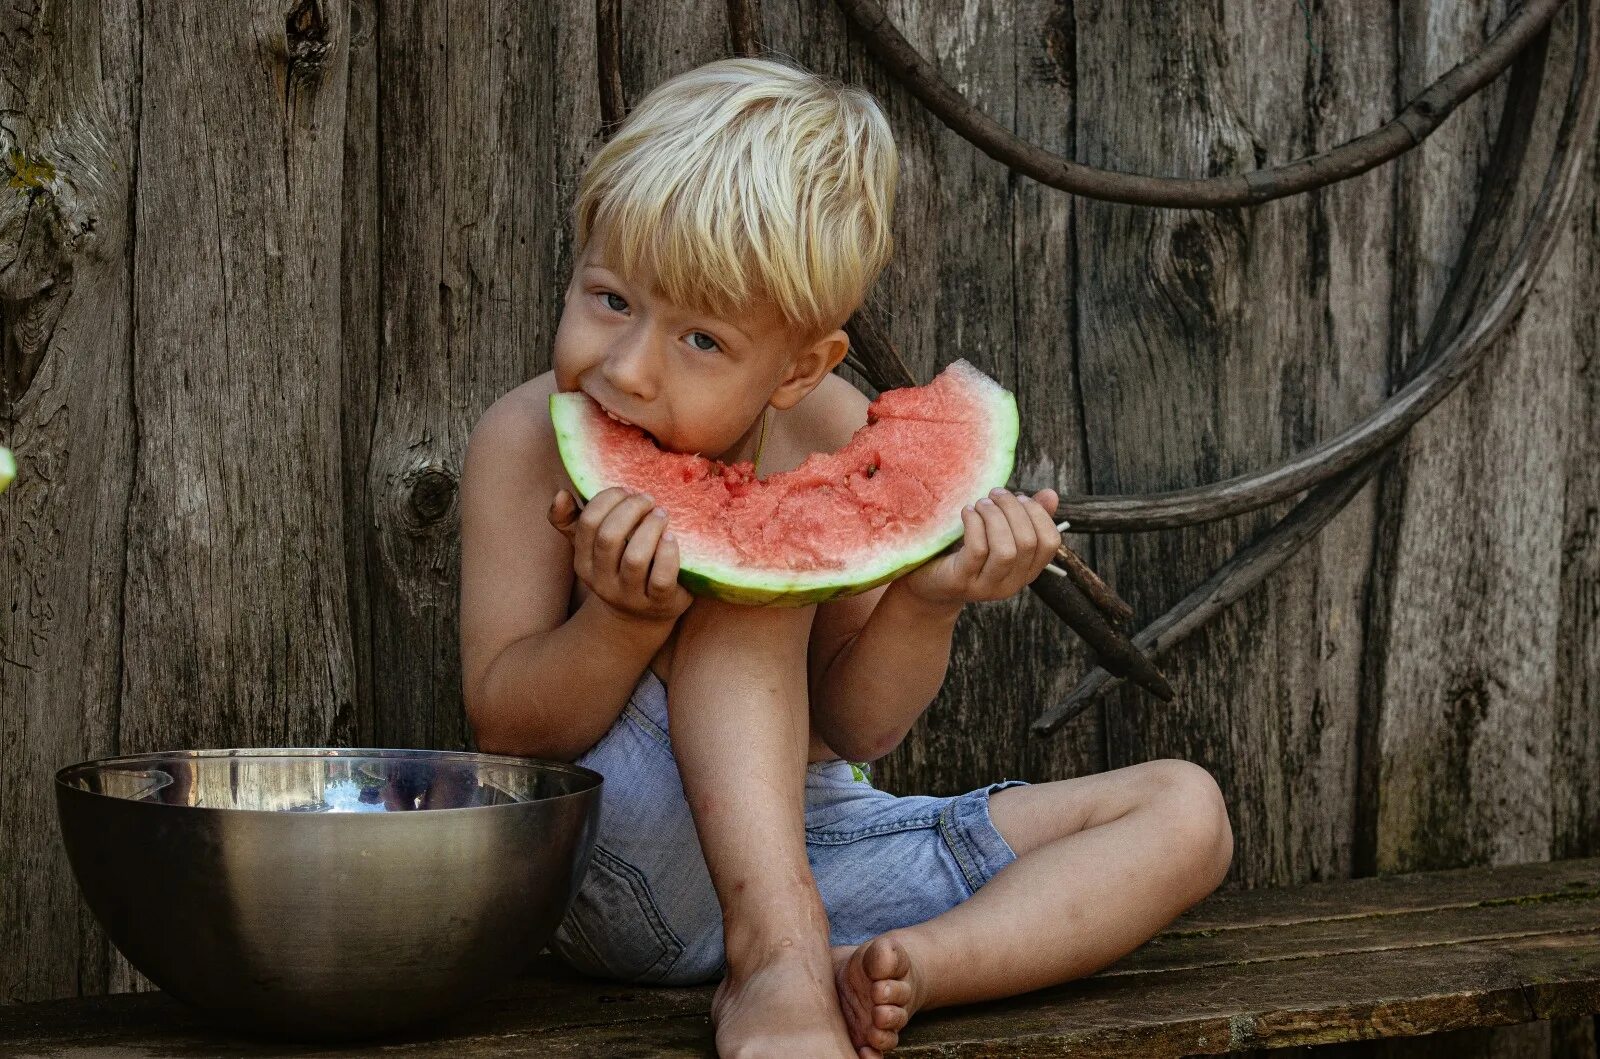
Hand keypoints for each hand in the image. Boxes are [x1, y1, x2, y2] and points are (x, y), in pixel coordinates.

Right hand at [548, 486, 692, 625]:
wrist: (644, 614)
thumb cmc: (619, 567)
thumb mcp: (594, 547)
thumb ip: (572, 520)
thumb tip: (561, 494)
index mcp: (583, 563)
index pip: (588, 523)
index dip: (608, 499)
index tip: (627, 490)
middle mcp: (602, 582)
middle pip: (609, 538)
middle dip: (631, 510)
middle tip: (648, 499)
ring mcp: (630, 595)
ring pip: (635, 558)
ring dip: (650, 528)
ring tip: (661, 514)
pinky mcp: (658, 603)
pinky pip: (662, 578)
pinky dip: (668, 554)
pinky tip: (671, 538)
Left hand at [899, 487, 1061, 607]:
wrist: (929, 582)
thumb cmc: (967, 552)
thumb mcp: (998, 533)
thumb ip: (1025, 516)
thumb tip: (1051, 495)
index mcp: (1026, 571)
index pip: (1050, 543)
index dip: (1038, 514)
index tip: (1020, 497)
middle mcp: (1011, 583)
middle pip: (1028, 543)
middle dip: (1013, 509)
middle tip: (995, 493)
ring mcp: (986, 586)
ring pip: (1006, 550)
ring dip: (995, 517)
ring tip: (981, 503)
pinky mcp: (961, 582)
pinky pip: (977, 551)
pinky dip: (975, 525)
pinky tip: (967, 512)